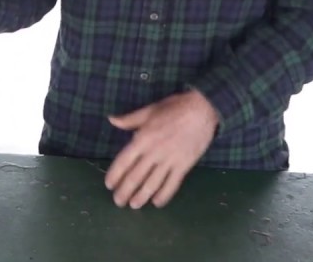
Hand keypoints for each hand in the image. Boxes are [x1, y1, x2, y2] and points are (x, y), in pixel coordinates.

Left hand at [104, 90, 218, 208]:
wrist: (202, 110)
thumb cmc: (174, 108)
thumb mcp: (149, 110)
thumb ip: (129, 119)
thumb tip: (111, 120)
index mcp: (142, 139)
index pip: (124, 161)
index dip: (115, 175)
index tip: (109, 185)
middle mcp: (153, 153)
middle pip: (135, 177)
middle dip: (125, 191)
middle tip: (118, 201)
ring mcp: (169, 161)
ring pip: (152, 184)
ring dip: (141, 197)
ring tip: (134, 205)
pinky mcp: (184, 166)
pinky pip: (172, 185)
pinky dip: (164, 196)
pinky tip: (157, 203)